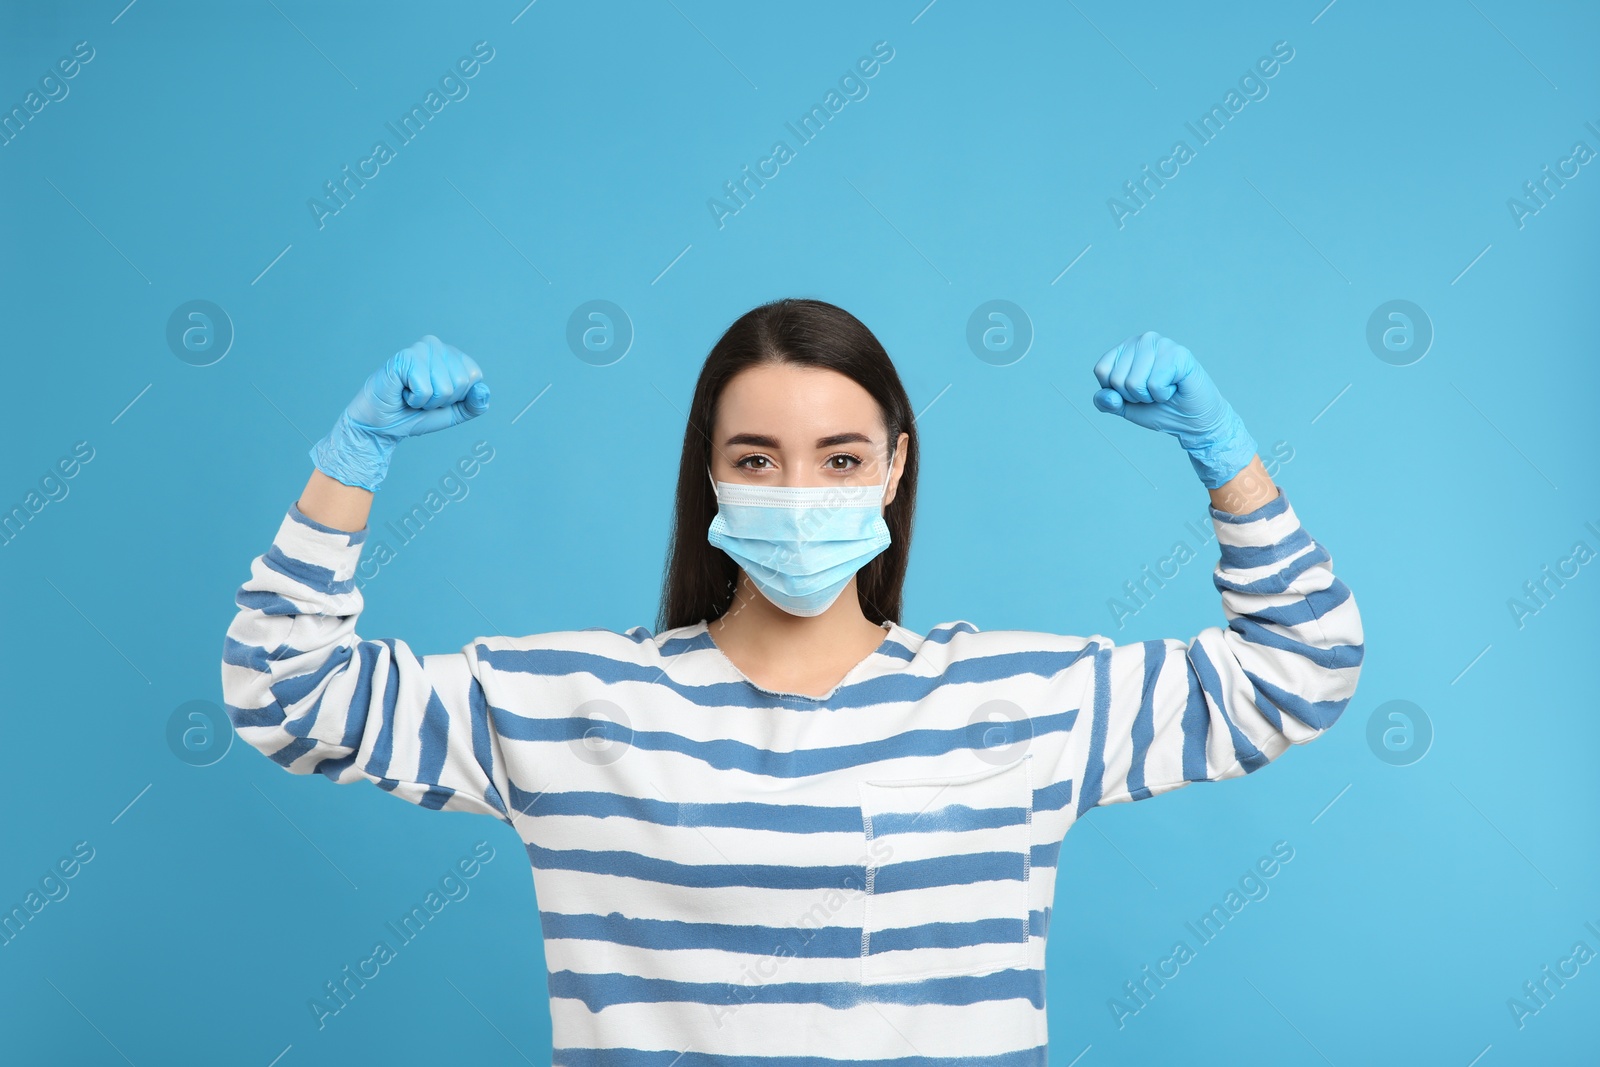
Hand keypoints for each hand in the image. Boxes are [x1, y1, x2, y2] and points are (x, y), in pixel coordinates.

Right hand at [309, 335, 490, 491]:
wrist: (383, 425)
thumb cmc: (416, 414)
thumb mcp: (454, 412)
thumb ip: (474, 404)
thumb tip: (484, 391)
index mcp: (451, 355)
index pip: (475, 376)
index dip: (459, 396)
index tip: (438, 397)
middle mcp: (437, 346)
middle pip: (463, 382)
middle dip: (443, 400)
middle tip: (422, 397)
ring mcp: (420, 349)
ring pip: (446, 388)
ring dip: (428, 401)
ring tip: (411, 395)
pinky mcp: (405, 358)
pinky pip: (426, 389)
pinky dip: (415, 400)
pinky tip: (403, 393)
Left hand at [1091, 331, 1256, 488]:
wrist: (1192, 421)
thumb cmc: (1160, 408)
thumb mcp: (1124, 407)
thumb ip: (1106, 401)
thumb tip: (1107, 396)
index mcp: (1127, 347)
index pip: (1101, 370)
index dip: (1115, 391)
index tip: (1135, 392)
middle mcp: (1143, 340)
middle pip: (1117, 379)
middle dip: (1134, 396)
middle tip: (1154, 392)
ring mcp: (1162, 344)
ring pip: (1134, 382)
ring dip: (1149, 396)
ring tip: (1164, 390)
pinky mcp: (1179, 353)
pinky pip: (1155, 383)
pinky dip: (1163, 395)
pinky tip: (1175, 388)